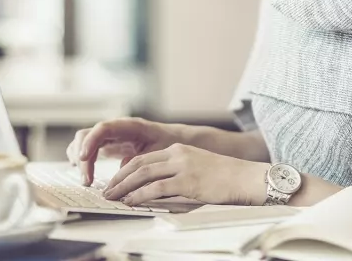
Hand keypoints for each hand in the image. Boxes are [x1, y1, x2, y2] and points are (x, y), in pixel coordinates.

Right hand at [66, 118, 181, 185]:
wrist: (172, 138)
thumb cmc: (167, 143)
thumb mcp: (158, 151)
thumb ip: (141, 159)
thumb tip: (123, 171)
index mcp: (129, 126)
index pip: (102, 128)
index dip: (90, 141)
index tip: (83, 158)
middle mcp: (115, 128)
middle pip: (86, 135)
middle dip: (82, 157)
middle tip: (88, 181)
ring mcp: (110, 136)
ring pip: (83, 141)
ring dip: (80, 160)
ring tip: (87, 180)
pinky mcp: (108, 145)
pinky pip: (88, 149)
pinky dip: (83, 160)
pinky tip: (85, 174)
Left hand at [102, 143, 268, 205]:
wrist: (244, 177)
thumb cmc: (223, 176)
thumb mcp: (196, 167)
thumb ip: (176, 172)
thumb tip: (154, 188)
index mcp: (178, 148)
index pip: (144, 158)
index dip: (125, 171)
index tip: (114, 182)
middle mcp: (177, 153)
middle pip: (139, 164)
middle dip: (119, 179)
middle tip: (106, 191)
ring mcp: (182, 166)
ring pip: (143, 174)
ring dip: (124, 187)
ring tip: (112, 198)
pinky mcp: (187, 180)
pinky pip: (156, 187)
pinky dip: (140, 195)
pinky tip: (131, 202)